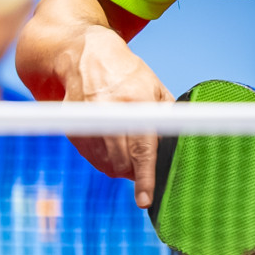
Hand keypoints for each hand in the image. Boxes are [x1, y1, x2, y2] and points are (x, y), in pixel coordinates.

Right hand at [61, 25, 174, 208]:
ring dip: (120, 167)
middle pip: (124, 161)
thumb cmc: (127, 73)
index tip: (145, 199)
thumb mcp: (154, 87)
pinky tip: (111, 149)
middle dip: (135, 171)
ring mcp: (89, 119)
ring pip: (107, 164)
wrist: (85, 55)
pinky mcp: (74, 126)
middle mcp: (110, 111)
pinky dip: (104, 161)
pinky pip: (92, 158)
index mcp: (136, 100)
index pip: (142, 148)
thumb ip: (166, 116)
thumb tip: (180, 145)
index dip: (145, 176)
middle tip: (143, 167)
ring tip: (127, 152)